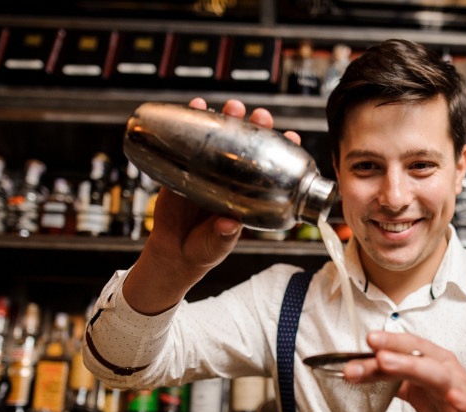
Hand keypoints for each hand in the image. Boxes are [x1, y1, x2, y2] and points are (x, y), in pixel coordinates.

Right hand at [124, 98, 300, 313]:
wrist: (173, 252)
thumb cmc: (204, 250)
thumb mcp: (217, 246)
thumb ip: (223, 237)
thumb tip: (229, 225)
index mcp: (251, 195)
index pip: (273, 170)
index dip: (284, 152)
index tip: (292, 136)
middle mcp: (234, 179)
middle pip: (250, 147)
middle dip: (258, 128)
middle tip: (261, 117)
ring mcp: (210, 171)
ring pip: (223, 139)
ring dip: (229, 119)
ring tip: (233, 107)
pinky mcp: (185, 167)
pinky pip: (189, 141)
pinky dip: (193, 121)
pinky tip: (197, 106)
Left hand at [342, 331, 465, 411]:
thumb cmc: (451, 408)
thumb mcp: (417, 391)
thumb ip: (391, 379)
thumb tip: (361, 369)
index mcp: (433, 362)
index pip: (409, 346)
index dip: (390, 341)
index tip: (368, 339)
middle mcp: (446, 371)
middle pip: (419, 356)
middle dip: (394, 350)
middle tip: (372, 346)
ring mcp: (460, 391)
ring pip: (437, 375)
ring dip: (413, 367)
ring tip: (388, 363)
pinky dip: (460, 401)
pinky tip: (453, 398)